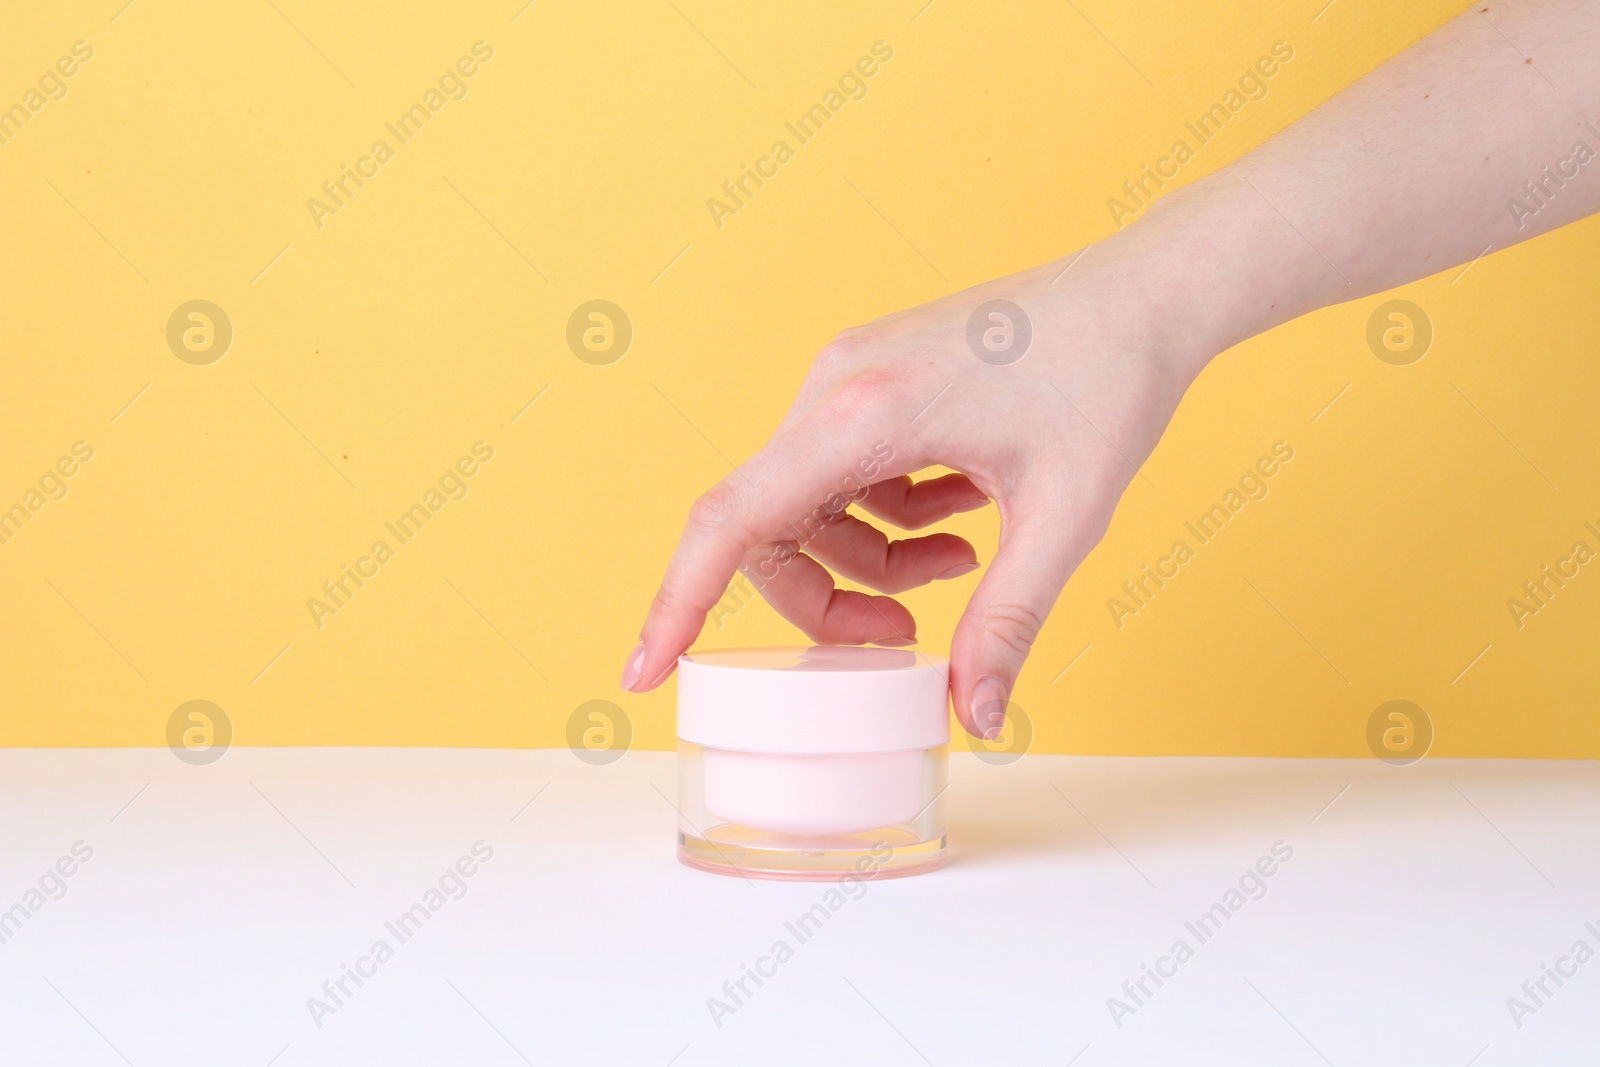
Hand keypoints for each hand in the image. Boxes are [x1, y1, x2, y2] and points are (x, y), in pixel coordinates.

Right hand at [620, 249, 1209, 737]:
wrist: (1147, 290)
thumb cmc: (1110, 381)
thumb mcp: (1064, 519)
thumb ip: (1007, 622)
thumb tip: (974, 717)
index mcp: (864, 413)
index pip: (730, 519)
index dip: (676, 602)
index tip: (643, 672)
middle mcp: (836, 386)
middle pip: (769, 526)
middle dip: (821, 598)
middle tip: (903, 637)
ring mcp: (850, 374)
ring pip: (809, 502)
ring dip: (866, 556)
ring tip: (963, 564)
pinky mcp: (873, 374)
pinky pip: (845, 471)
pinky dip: (887, 514)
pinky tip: (961, 515)